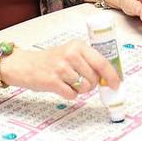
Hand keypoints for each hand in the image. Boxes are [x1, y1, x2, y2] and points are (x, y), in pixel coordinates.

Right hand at [3, 40, 119, 99]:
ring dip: (80, 90)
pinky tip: (62, 87)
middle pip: (94, 78)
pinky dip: (70, 95)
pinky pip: (72, 95)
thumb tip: (108, 77)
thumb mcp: (71, 53)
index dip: (111, 76)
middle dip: (92, 85)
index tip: (116, 84)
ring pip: (84, 87)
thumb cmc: (51, 60)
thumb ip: (88, 61)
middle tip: (82, 82)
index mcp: (78, 46)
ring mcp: (61, 68)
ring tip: (70, 83)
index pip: (102, 62)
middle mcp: (70, 54)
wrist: (25, 65)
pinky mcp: (52, 81)